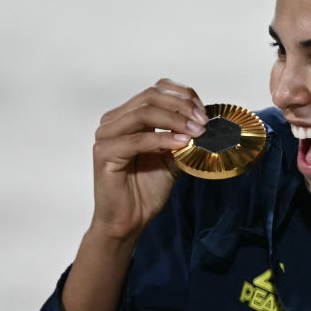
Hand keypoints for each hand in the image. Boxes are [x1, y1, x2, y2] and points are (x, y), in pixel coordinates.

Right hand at [89, 79, 207, 241]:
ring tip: (197, 132)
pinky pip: (137, 139)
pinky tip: (181, 144)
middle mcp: (113, 121)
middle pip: (150, 96)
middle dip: (182, 105)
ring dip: (176, 120)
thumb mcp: (172, 157)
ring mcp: (106, 135)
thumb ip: (183, 136)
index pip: (155, 90)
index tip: (204, 111)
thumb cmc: (146, 189)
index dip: (182, 95)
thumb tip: (206, 121)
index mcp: (127, 117)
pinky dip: (163, 138)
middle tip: (204, 121)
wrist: (129, 220)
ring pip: (144, 112)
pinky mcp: (104, 153)